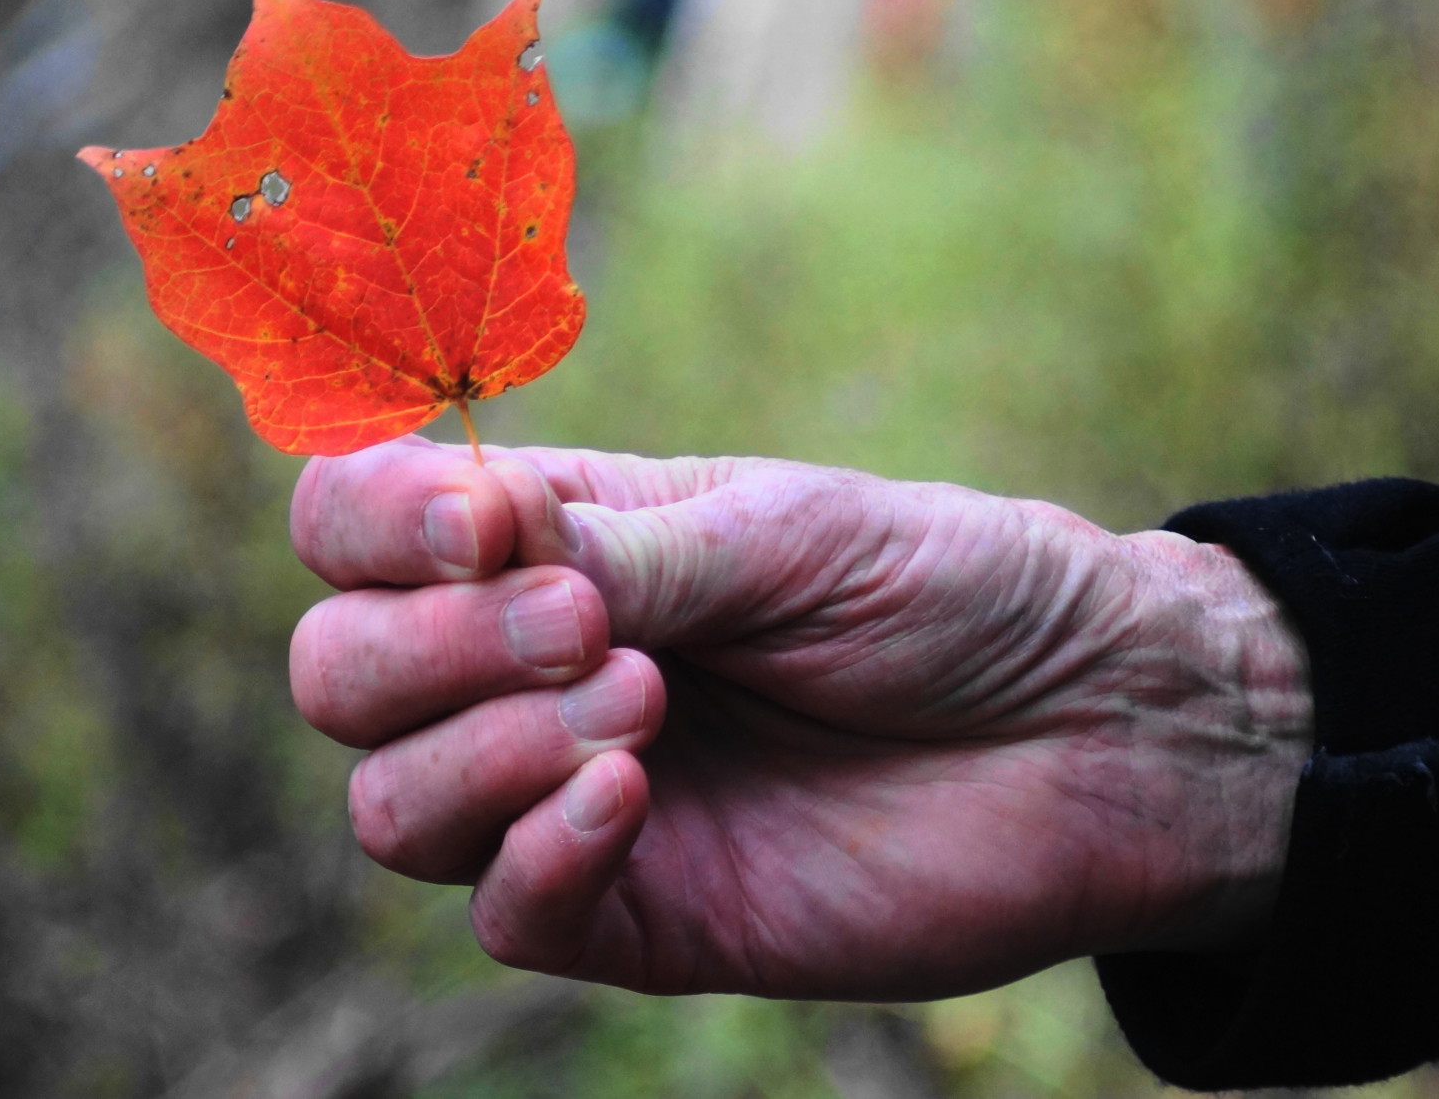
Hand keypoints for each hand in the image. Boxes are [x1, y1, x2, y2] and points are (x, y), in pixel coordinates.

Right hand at [288, 438, 1310, 1000]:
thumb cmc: (955, 592)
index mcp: (561, 544)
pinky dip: (537, 849)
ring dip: (481, 748)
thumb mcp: (783, 531)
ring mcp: (577, 799)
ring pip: (389, 805)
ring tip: (643, 699)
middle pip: (340, 674)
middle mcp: (536, 672)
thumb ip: (613, 543)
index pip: (356, 529)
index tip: (479, 528)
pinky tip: (635, 793)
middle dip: (427, 647)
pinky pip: (503, 913)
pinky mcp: (639, 914)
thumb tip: (458, 534)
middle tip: (594, 623)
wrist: (1097, 729)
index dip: (372, 524)